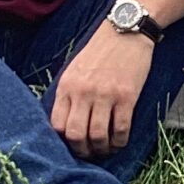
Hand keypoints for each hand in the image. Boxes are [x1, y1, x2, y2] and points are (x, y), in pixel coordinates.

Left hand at [50, 23, 153, 156]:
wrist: (126, 30)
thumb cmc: (101, 50)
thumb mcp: (75, 69)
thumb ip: (69, 94)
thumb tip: (66, 123)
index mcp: (67, 86)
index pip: (56, 125)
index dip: (63, 142)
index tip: (72, 145)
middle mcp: (83, 92)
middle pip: (75, 135)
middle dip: (82, 150)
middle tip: (89, 153)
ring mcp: (105, 95)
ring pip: (98, 136)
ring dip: (102, 149)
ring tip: (106, 149)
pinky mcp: (126, 96)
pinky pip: (121, 129)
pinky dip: (120, 141)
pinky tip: (120, 142)